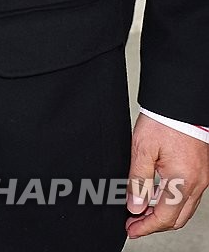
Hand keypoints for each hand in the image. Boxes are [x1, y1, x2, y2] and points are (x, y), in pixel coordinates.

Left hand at [125, 113, 208, 236]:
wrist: (181, 103)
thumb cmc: (164, 120)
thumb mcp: (142, 148)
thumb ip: (138, 180)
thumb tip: (134, 206)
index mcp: (182, 181)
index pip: (164, 217)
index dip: (146, 227)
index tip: (131, 230)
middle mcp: (196, 184)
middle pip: (176, 218)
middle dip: (154, 225)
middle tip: (134, 224)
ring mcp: (201, 179)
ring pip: (184, 209)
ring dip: (163, 215)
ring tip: (141, 212)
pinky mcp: (201, 172)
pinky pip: (188, 197)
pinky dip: (173, 203)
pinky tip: (157, 197)